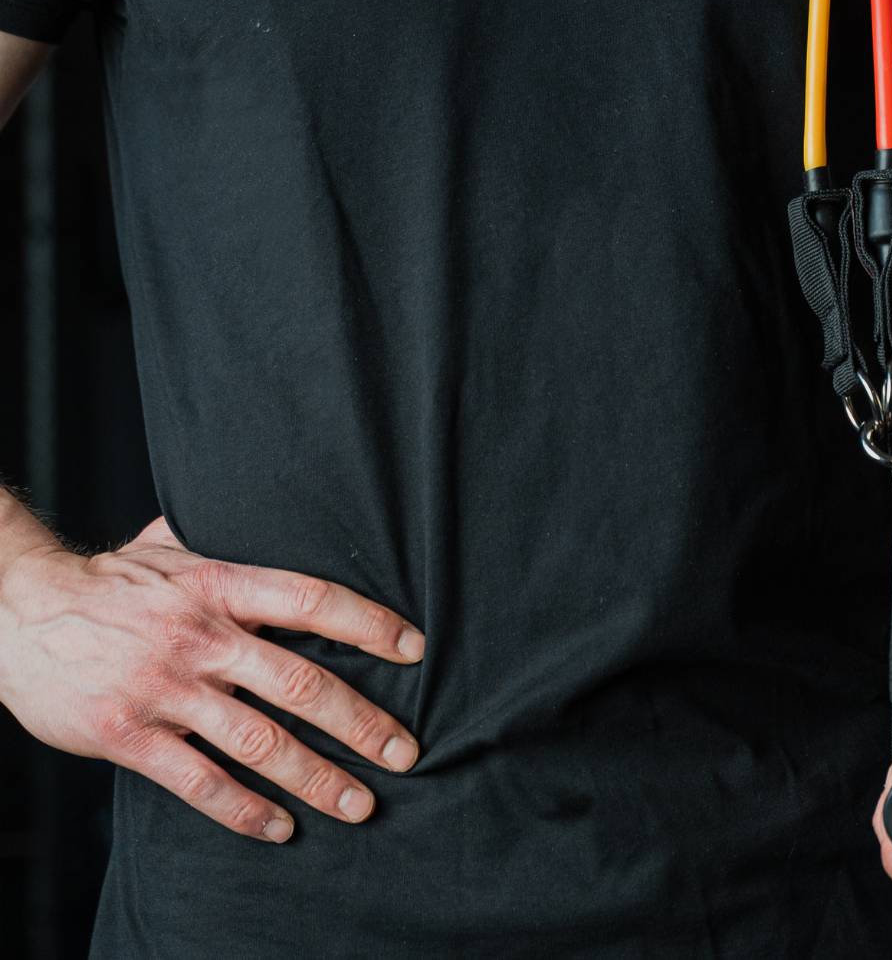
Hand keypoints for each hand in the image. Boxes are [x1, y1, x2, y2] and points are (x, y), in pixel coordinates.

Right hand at [0, 515, 424, 843]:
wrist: (19, 613)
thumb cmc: (112, 579)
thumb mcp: (173, 543)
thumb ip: (230, 534)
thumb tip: (284, 501)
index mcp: (219, 585)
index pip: (313, 600)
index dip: (369, 624)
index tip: (416, 650)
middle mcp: (200, 636)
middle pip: (300, 682)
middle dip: (361, 723)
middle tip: (406, 751)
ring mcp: (164, 689)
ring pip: (258, 741)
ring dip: (316, 778)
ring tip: (360, 803)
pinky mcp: (127, 736)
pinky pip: (197, 782)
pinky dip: (244, 811)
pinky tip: (281, 827)